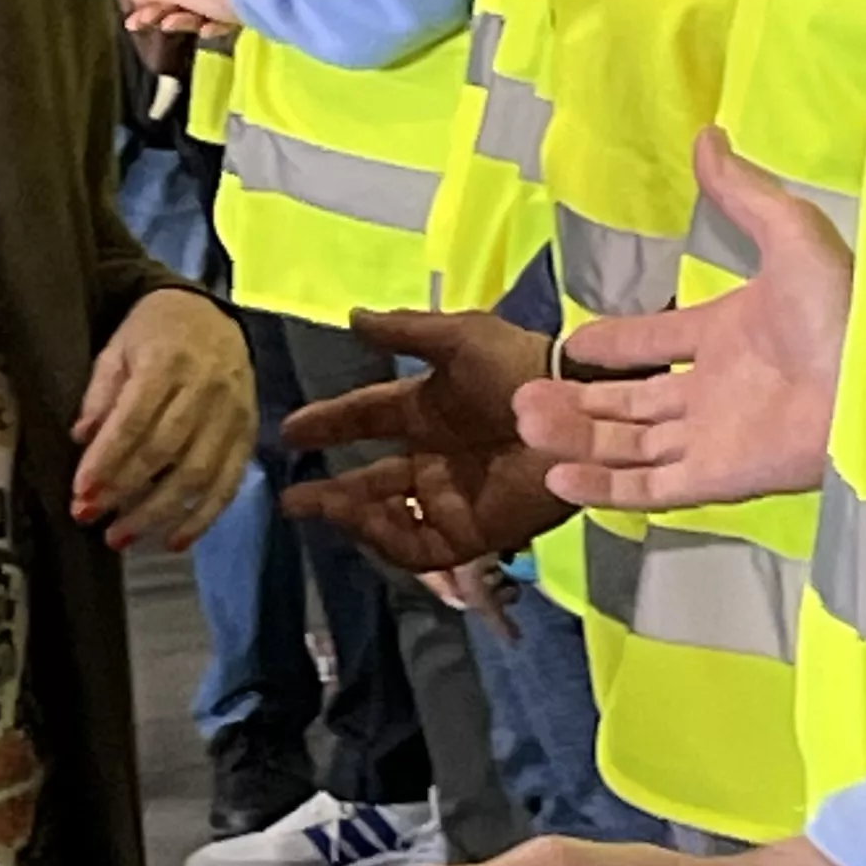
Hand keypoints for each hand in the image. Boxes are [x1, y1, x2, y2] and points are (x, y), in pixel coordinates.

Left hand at [71, 289, 254, 549]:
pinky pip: (228, 483)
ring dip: (157, 513)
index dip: (107, 460)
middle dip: (123, 492)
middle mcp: (206, 389)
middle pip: (165, 451)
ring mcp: (232, 414)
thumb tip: (82, 438)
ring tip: (120, 538)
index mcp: (168, 361)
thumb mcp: (117, 347)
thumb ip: (100, 393)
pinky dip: (203, 518)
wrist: (211, 314)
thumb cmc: (154, 333)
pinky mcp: (247, 435)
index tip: (79, 493)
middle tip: (88, 518)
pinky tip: (174, 541)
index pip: (135, 419)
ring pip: (197, 474)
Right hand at [281, 308, 577, 572]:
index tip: (290, 431)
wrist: (575, 409)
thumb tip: (353, 319)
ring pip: (387, 517)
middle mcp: (435, 457)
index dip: (329, 423)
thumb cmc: (519, 366)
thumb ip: (405, 330)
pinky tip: (365, 523)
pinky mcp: (473, 531)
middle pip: (370, 480)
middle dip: (330, 491)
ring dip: (352, 514)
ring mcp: (452, 497)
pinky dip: (388, 539)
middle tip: (291, 496)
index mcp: (430, 410)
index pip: (368, 419)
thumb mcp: (458, 337)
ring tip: (322, 505)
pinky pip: (420, 546)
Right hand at [516, 134, 853, 510]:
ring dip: (578, 438)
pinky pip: (653, 488)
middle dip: (579, 400)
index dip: (616, 344)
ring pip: (631, 444)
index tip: (570, 344)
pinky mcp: (721, 479)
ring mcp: (716, 438)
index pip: (658, 340)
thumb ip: (741, 193)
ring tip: (526, 422)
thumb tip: (707, 134)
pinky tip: (558, 475)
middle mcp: (718, 390)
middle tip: (524, 397)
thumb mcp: (789, 232)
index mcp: (731, 332)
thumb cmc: (842, 304)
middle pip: (633, 402)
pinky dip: (605, 487)